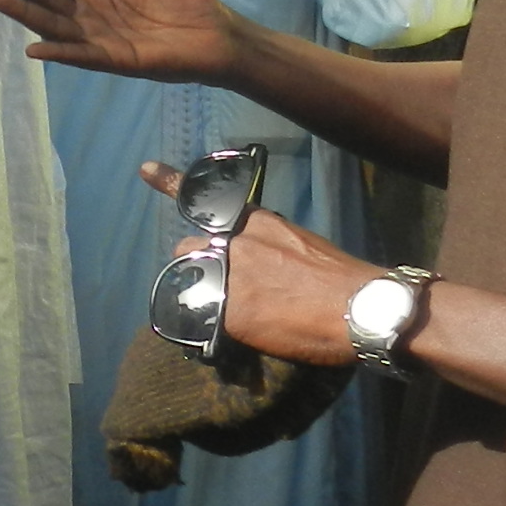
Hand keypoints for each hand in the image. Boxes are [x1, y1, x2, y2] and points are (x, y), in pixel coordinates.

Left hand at [142, 172, 375, 367]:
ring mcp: (227, 276)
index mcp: (255, 222)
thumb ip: (272, 248)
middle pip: (189, 249)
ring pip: (190, 283)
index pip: (202, 196)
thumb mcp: (303, 246)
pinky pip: (205, 319)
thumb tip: (262, 266)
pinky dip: (215, 328)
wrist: (360, 307)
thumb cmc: (341, 277)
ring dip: (202, 294)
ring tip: (235, 312)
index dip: (169, 181)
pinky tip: (234, 335)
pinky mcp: (228, 312)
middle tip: (220, 284)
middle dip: (197, 263)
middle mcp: (233, 243)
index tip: (145, 169)